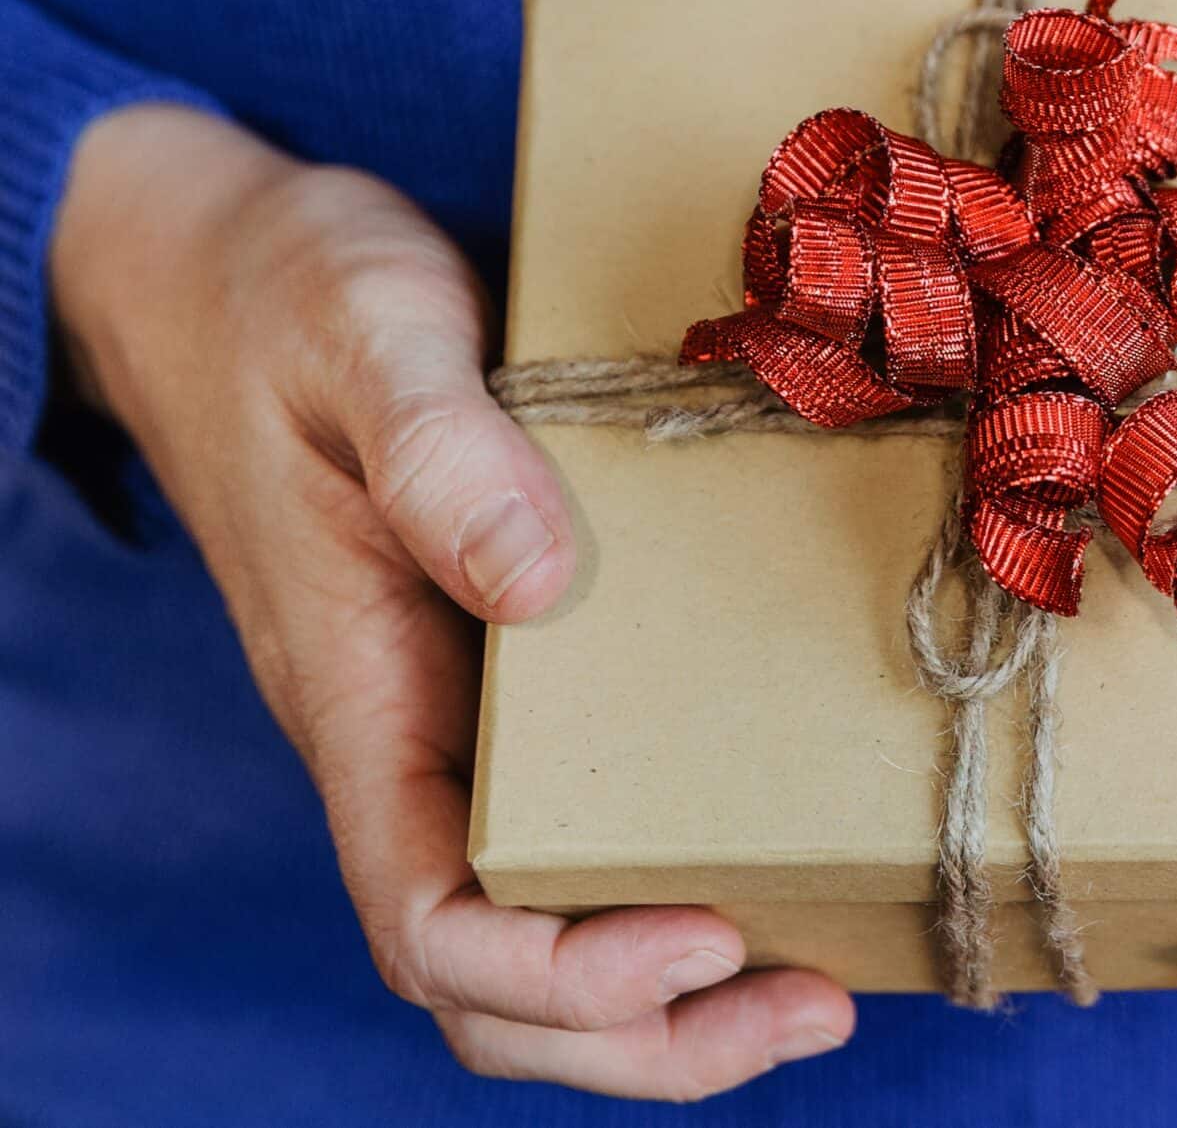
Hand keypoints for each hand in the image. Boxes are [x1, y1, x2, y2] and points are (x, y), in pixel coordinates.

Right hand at [49, 106, 853, 1099]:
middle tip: (817, 1012)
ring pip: (540, 928)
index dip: (562, 975)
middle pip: (494, 980)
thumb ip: (438, 449)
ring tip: (826, 987)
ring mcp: (453, 720)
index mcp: (352, 691)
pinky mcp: (506, 675)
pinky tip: (784, 865)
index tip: (705, 939)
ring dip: (674, 993)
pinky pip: (577, 828)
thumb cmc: (287, 292)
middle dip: (648, 1034)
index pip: (431, 919)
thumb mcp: (365, 330)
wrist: (228, 264)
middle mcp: (403, 739)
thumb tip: (540, 581)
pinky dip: (672, 881)